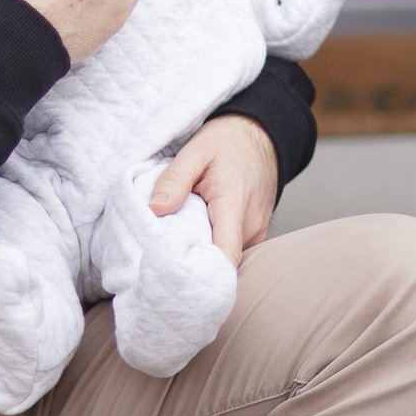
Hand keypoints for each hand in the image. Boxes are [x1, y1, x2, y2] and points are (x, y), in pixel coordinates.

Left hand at [149, 114, 279, 264]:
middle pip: (220, 260)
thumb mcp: (195, 151)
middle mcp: (251, 224)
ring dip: (202, 253)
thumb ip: (175, 180)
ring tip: (180, 240)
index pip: (226, 254)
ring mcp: (257, 231)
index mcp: (233, 203)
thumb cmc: (228, 141)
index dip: (203, 274)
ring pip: (225, 256)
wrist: (260, 134)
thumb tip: (154, 211)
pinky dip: (213, 247)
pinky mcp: (257, 233)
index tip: (176, 280)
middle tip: (163, 254)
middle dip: (192, 261)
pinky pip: (232, 249)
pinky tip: (197, 235)